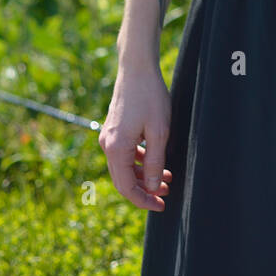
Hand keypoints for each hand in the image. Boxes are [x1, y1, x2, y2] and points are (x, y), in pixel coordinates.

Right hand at [99, 64, 171, 209]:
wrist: (137, 69)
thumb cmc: (150, 97)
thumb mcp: (159, 132)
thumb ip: (155, 162)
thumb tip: (153, 188)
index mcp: (116, 149)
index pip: (126, 187)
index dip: (144, 200)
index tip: (162, 205)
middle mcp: (107, 145)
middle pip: (124, 180)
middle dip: (145, 190)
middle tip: (166, 196)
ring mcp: (109, 137)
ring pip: (125, 167)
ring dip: (144, 176)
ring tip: (167, 178)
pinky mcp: (114, 129)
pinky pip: (125, 154)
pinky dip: (140, 162)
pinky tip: (156, 161)